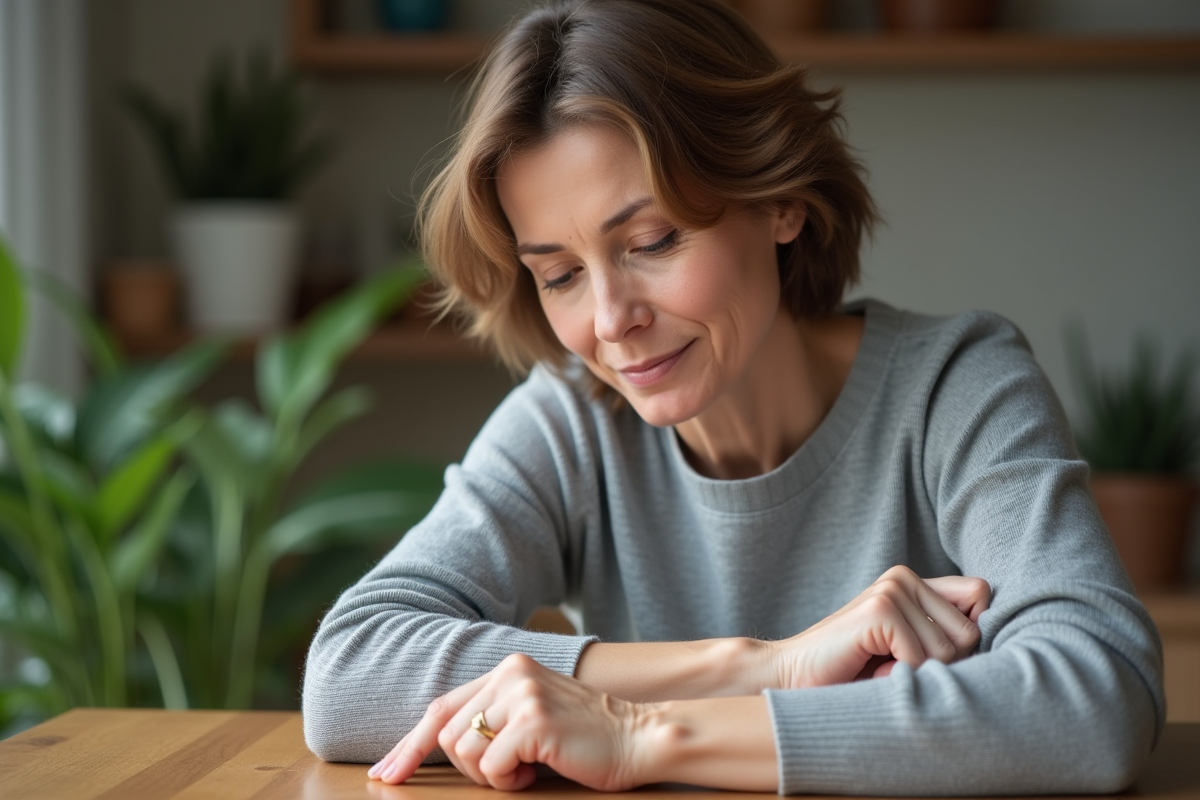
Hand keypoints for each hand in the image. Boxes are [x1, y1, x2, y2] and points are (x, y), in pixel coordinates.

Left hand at [368, 653, 644, 790]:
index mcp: (508, 668)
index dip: (409, 744)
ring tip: (527, 770)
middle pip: (449, 735)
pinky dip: (510, 780)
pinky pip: (491, 765)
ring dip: (491, 775)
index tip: (387, 774)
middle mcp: (511, 673)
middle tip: (511, 773)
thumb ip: (493, 715)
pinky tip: (539, 771)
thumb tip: (437, 745)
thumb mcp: (532, 715)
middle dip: (471, 768)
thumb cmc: (584, 739)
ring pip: (465, 751)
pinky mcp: (533, 721)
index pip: (442, 707)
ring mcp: (522, 694)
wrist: (638, 738)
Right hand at [771, 566, 990, 687]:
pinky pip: (922, 659)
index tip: (937, 656)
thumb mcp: (906, 652)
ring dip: (917, 674)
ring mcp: (891, 590)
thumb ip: (942, 637)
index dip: (972, 633)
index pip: (982, 594)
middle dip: (943, 664)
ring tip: (880, 668)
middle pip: (971, 632)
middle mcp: (904, 577)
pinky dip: (899, 677)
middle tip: (897, 666)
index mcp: (913, 582)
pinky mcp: (879, 610)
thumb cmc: (851, 673)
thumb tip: (990, 636)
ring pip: (950, 651)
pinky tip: (869, 670)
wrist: (789, 678)